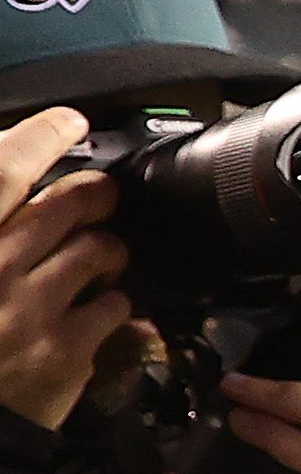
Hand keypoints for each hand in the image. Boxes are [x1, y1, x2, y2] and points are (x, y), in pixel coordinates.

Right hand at [0, 108, 131, 431]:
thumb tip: (15, 175)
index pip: (1, 172)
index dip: (39, 137)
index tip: (67, 121)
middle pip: (67, 204)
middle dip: (95, 194)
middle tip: (101, 197)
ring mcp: (29, 311)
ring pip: (100, 250)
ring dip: (109, 249)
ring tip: (102, 256)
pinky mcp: (64, 351)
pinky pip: (117, 305)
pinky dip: (114, 302)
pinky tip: (99, 307)